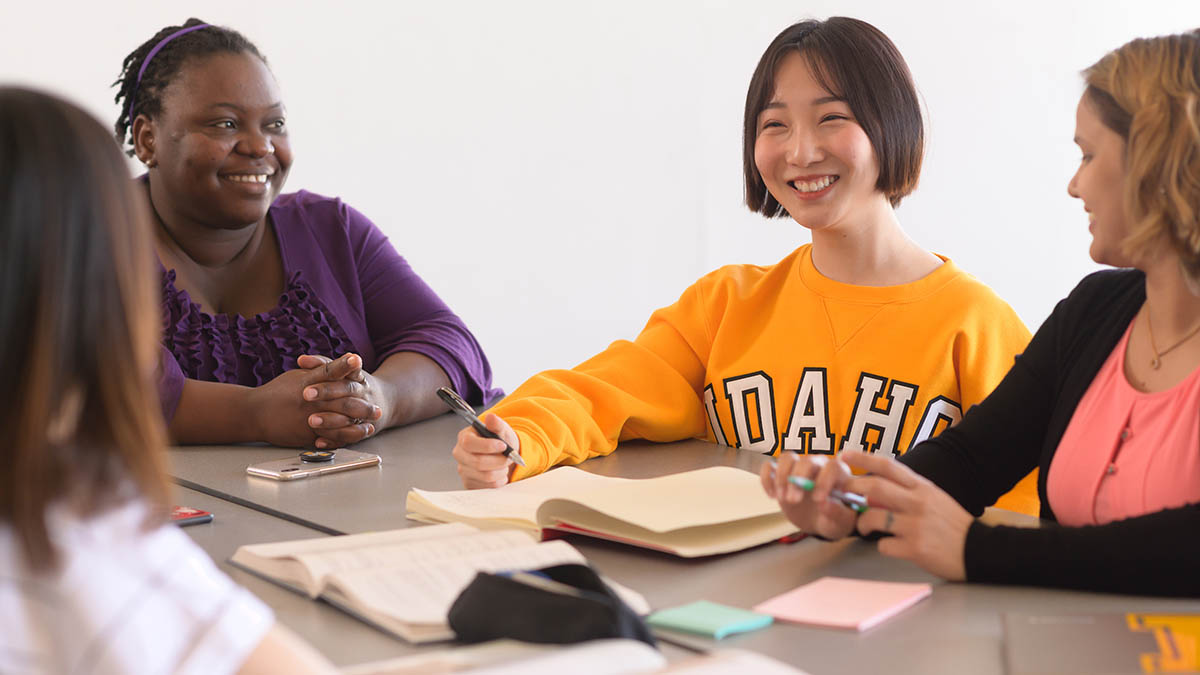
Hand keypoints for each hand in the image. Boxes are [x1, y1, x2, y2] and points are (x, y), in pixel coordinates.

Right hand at [245, 353, 374, 447]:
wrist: (253, 413)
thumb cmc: (277, 392)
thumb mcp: (297, 377)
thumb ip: (318, 371)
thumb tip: (341, 364)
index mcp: (306, 382)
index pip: (328, 370)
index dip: (343, 364)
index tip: (357, 358)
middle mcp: (308, 400)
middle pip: (339, 399)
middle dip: (361, 402)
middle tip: (377, 405)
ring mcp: (307, 418)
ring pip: (338, 420)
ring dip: (358, 421)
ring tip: (372, 421)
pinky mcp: (305, 434)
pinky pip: (329, 436)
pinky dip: (346, 436)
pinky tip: (357, 434)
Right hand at [452, 413, 518, 488]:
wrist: (503, 455)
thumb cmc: (500, 441)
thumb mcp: (501, 429)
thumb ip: (496, 424)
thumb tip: (491, 417)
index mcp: (464, 438)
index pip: (469, 443)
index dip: (488, 446)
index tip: (503, 446)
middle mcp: (460, 455)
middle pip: (478, 462)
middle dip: (499, 460)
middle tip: (509, 457)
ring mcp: (463, 470)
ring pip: (486, 476)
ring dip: (501, 470)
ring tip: (504, 464)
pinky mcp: (470, 484)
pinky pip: (488, 487)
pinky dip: (499, 480)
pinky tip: (500, 472)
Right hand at [759, 451, 858, 539]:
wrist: (818, 520)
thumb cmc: (833, 519)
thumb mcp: (841, 523)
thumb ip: (838, 514)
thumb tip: (825, 504)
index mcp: (838, 474)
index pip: (832, 467)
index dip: (824, 481)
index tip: (818, 500)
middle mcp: (818, 465)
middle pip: (806, 461)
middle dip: (798, 480)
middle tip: (794, 500)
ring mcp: (798, 467)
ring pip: (786, 458)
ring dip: (781, 477)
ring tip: (782, 498)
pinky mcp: (782, 474)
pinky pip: (769, 465)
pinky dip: (767, 478)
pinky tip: (772, 495)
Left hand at [842, 451, 971, 581]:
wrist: (980, 550)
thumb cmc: (953, 524)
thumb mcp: (934, 499)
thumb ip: (908, 493)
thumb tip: (876, 490)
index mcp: (923, 488)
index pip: (889, 466)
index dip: (863, 458)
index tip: (844, 455)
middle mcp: (918, 503)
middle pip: (875, 488)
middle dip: (852, 488)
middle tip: (840, 493)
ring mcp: (916, 525)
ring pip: (873, 517)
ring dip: (862, 522)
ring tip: (864, 526)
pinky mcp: (915, 548)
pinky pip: (884, 545)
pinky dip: (882, 545)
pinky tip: (890, 546)